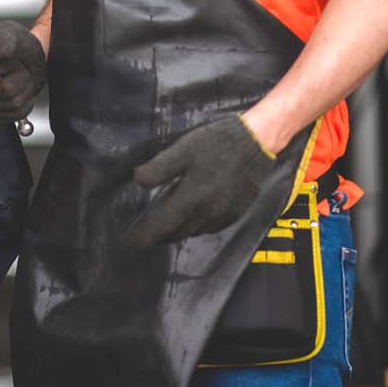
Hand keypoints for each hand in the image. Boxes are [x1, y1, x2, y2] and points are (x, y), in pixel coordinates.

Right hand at [0, 20, 46, 121]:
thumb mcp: (14, 36)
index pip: (0, 79)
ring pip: (12, 105)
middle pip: (7, 92)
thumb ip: (6, 41)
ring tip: (19, 77)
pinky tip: (19, 90)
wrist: (24, 56)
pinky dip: (23, 105)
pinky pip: (12, 116)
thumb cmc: (16, 44)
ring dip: (24, 91)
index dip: (14, 69)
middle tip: (19, 67)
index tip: (14, 58)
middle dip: (21, 80)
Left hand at [125, 114, 278, 245]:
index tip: (131, 243)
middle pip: (178, 233)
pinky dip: (197, 226)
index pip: (162, 227)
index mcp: (190, 200)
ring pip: (194, 232)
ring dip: (179, 231)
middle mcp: (207, 215)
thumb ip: (159, 169)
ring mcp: (224, 217)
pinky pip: (211, 228)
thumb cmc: (216, 144)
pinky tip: (193, 216)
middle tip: (147, 232)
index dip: (146, 236)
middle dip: (161, 235)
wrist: (256, 143)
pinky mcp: (237, 214)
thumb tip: (137, 182)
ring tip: (167, 224)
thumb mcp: (182, 150)